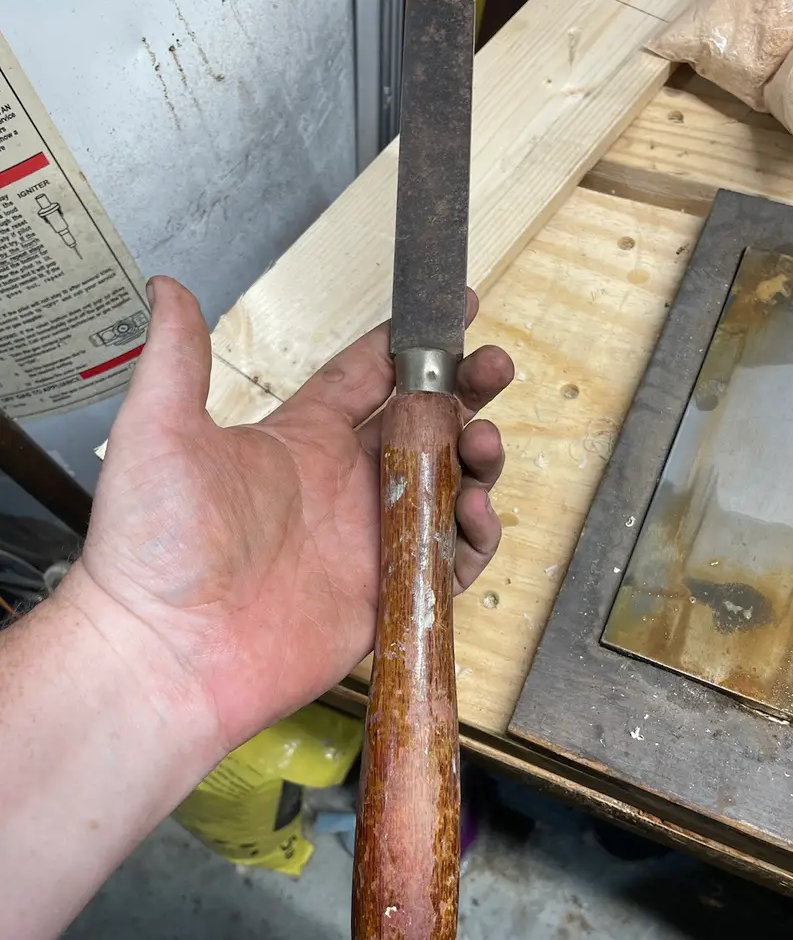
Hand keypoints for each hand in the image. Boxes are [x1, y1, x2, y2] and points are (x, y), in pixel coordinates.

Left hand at [78, 277, 512, 750]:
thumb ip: (178, 355)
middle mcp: (342, 485)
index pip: (369, 376)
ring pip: (447, 487)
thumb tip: (166, 285)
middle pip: (425, 424)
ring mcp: (367, 540)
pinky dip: (473, 536)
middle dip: (467, 392)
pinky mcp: (386, 594)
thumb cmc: (151, 546)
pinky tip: (474, 511)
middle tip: (495, 369)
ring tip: (484, 445)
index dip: (412, 343)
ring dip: (478, 460)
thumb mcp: (160, 430)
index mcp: (300, 439)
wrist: (163, 654)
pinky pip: (449, 560)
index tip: (457, 311)